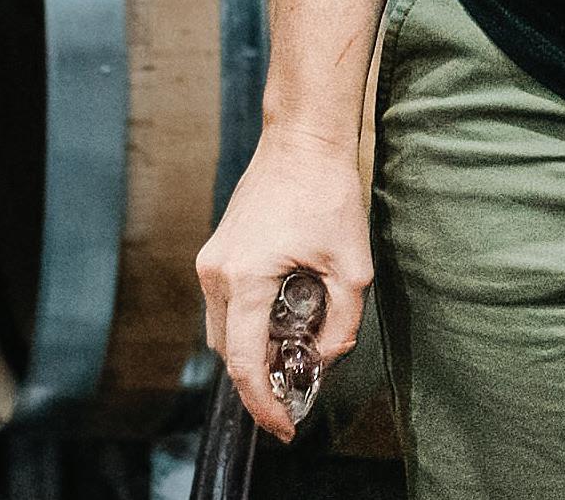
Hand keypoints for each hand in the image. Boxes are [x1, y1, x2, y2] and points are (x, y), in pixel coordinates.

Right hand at [195, 127, 371, 441]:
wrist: (302, 139)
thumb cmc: (327, 193)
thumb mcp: (352, 267)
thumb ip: (342, 324)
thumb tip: (324, 357)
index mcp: (244, 278)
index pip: (243, 363)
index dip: (261, 404)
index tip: (283, 426)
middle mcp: (217, 272)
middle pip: (228, 352)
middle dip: (258, 379)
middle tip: (295, 391)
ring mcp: (212, 259)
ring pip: (223, 329)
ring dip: (252, 349)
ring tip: (293, 352)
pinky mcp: (218, 249)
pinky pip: (225, 303)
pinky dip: (247, 323)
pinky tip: (282, 319)